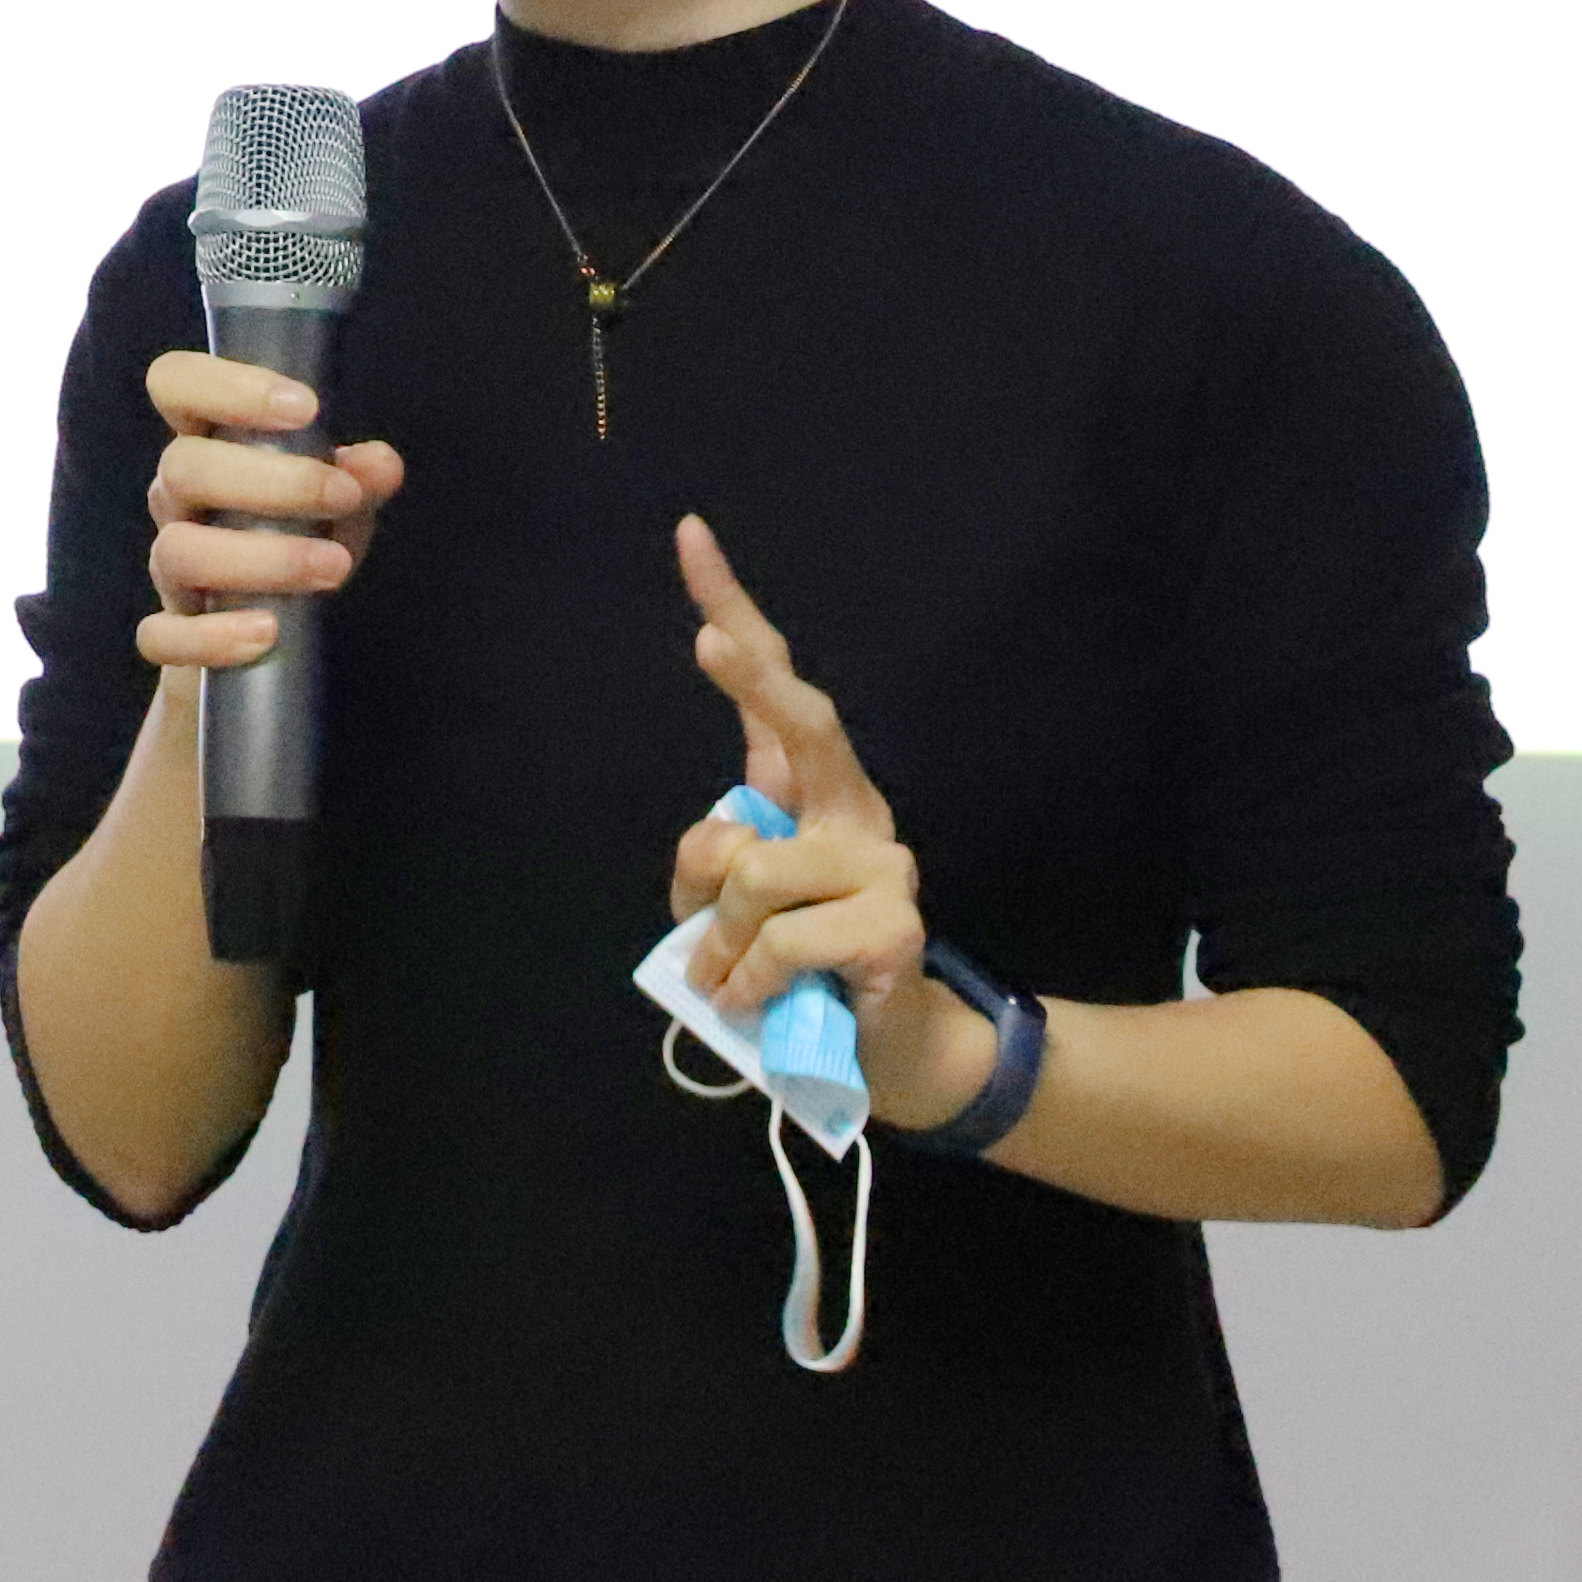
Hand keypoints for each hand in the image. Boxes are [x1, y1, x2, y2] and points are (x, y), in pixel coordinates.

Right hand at [133, 350, 408, 676]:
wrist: (260, 637)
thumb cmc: (293, 543)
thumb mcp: (335, 508)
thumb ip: (359, 480)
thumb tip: (379, 464)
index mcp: (209, 447)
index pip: (177, 384)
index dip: (227, 385)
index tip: (305, 407)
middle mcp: (177, 498)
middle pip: (183, 467)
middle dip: (273, 481)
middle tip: (344, 497)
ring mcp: (167, 566)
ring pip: (177, 551)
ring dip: (262, 558)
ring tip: (333, 568)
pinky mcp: (170, 632)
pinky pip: (162, 636)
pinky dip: (212, 637)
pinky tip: (268, 632)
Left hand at [666, 514, 930, 1028]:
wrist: (883, 1050)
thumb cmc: (793, 966)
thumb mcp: (724, 909)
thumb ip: (711, 863)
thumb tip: (725, 847)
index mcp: (808, 786)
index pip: (772, 683)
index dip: (729, 606)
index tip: (688, 531)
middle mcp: (853, 804)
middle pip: (803, 721)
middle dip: (753, 678)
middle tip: (707, 642)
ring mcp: (882, 860)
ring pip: (754, 871)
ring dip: (718, 941)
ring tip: (729, 977)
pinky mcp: (893, 923)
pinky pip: (780, 941)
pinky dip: (748, 980)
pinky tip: (757, 1000)